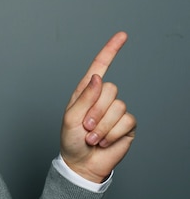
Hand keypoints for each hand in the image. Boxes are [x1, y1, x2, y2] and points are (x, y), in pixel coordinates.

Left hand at [61, 32, 136, 182]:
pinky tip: (104, 142)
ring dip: (103, 126)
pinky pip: (126, 122)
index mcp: (85, 92)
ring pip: (118, 107)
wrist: (82, 163)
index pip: (100, 67)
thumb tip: (98, 77)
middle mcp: (102, 98)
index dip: (111, 50)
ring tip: (93, 137)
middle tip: (86, 128)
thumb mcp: (71, 118)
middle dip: (96, 111)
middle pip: (109, 90)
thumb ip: (84, 97)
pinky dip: (112, 134)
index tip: (122, 35)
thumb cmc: (71, 140)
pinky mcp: (127, 125)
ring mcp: (116, 111)